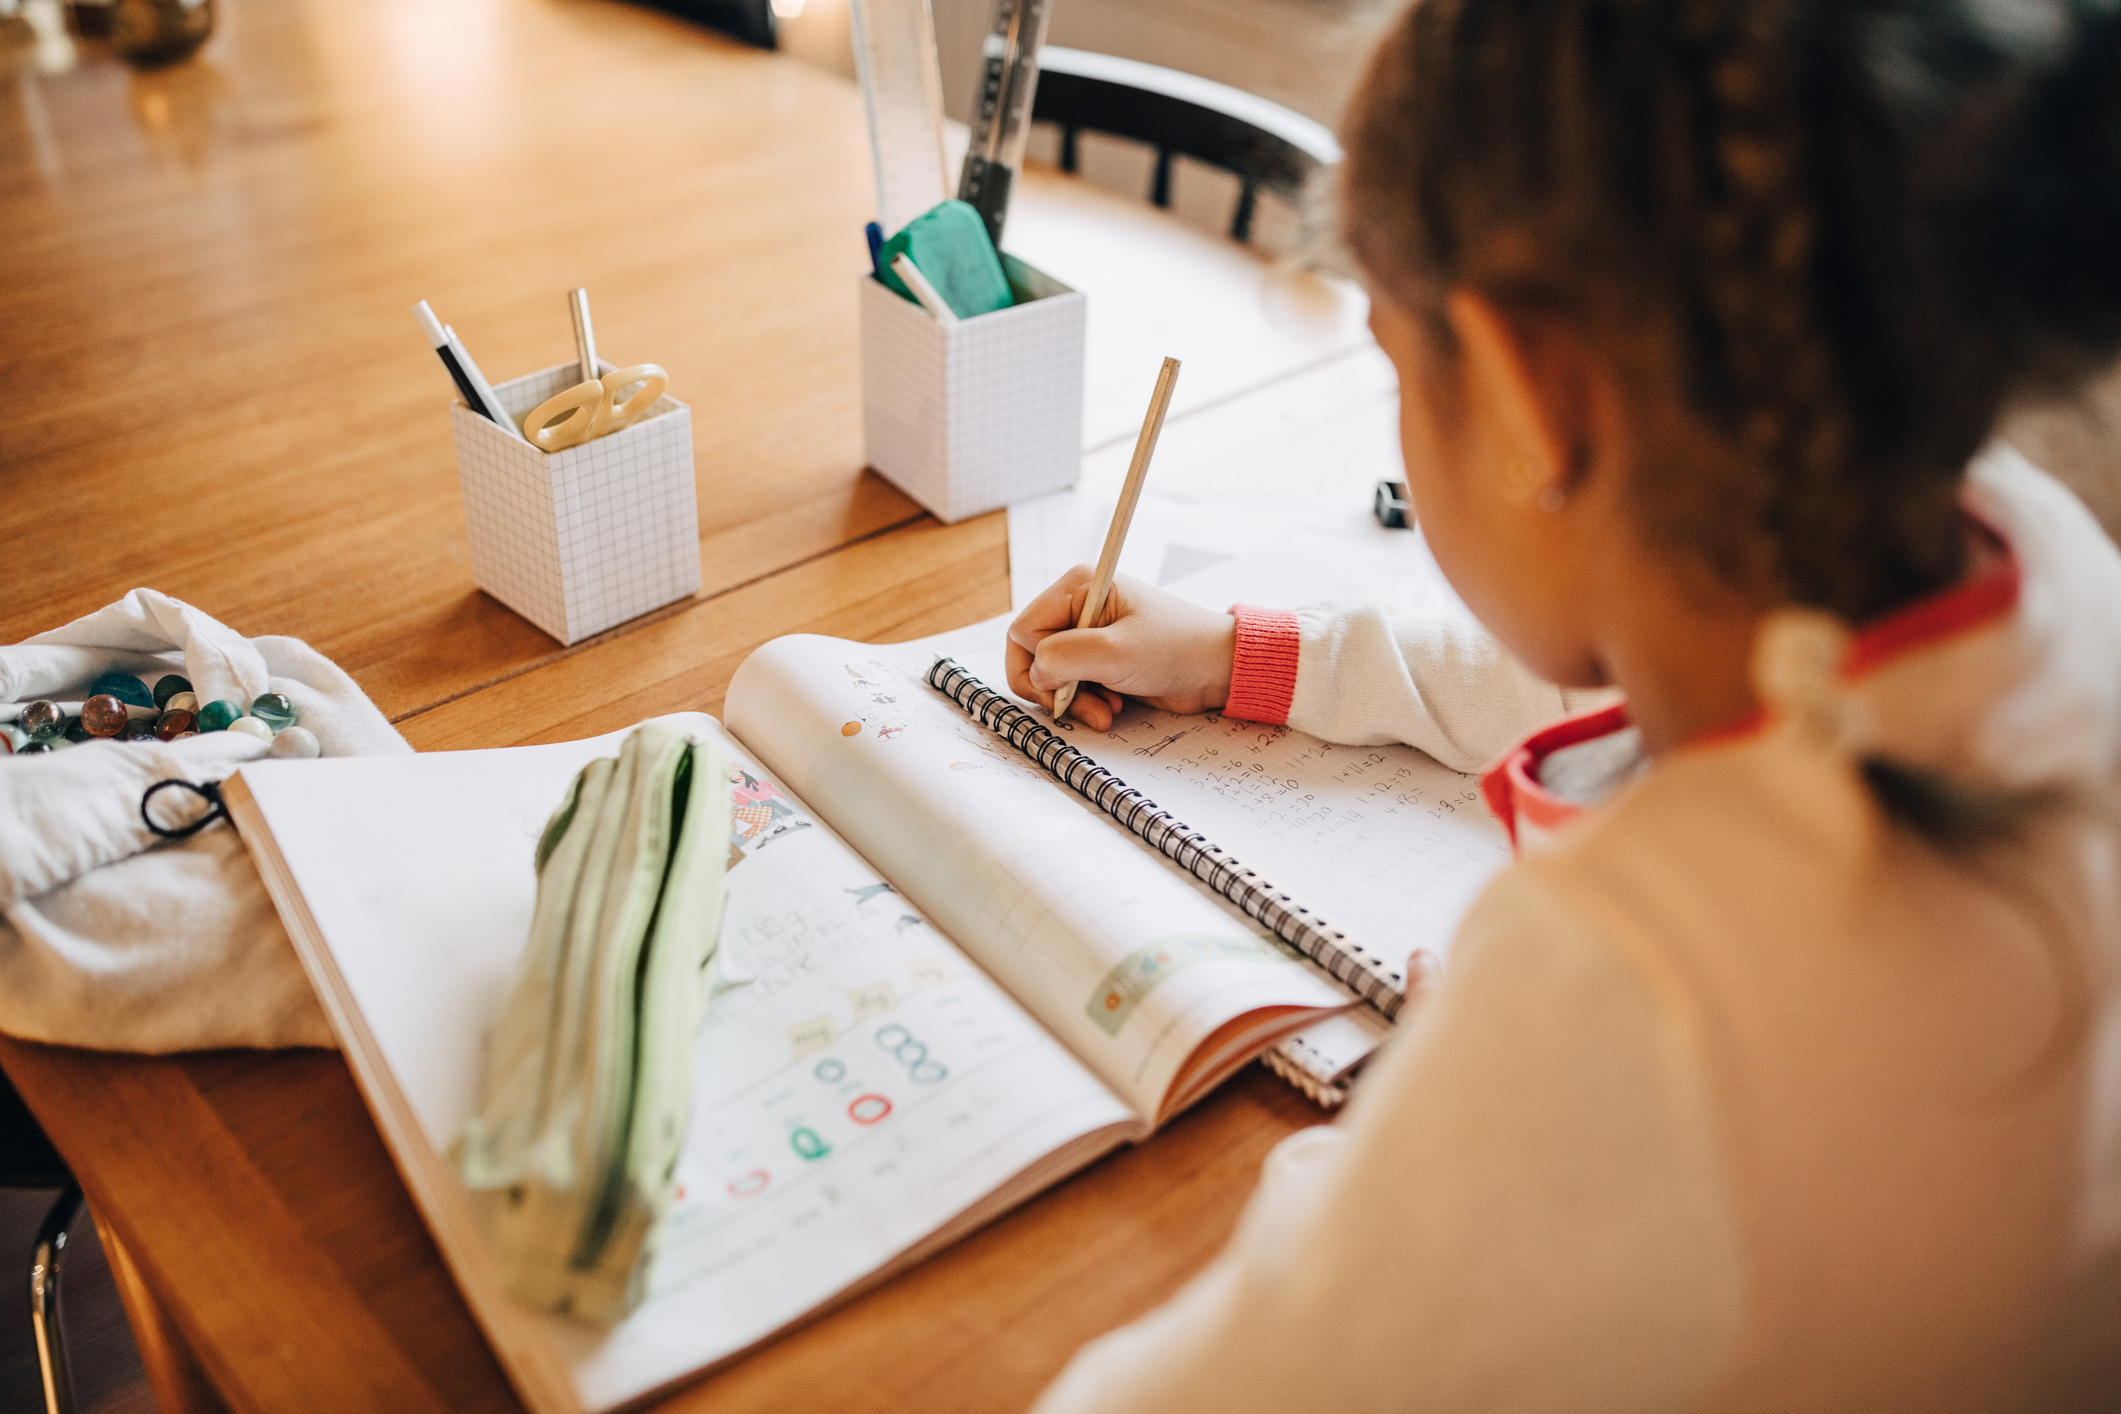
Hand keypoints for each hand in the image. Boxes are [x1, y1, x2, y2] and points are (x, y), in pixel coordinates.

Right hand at [1006, 567, 1236, 730]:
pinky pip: (1071, 685)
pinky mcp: (1100, 659)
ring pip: (1050, 674)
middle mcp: (1078, 607)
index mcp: (1078, 587)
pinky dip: (1086, 703)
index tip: (1064, 686)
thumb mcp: (1115, 652)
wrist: (1218, 669)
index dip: (1036, 664)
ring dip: (1073, 700)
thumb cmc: (1176, 649)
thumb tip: (1035, 672)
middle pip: (1031, 653)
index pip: (1024, 630)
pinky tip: (1112, 708)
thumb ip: (1063, 657)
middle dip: (1052, 687)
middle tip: (1074, 706)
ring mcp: (1088, 635)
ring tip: (1105, 710)